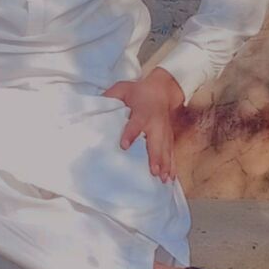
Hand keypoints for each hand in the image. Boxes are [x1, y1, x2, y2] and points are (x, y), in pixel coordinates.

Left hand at [100, 68, 183, 182]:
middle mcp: (155, 123)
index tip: (124, 145)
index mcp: (142, 111)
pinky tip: (170, 178)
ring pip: (165, 149)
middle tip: (153, 171)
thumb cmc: (138, 91)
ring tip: (163, 179)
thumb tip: (96, 106)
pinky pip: (171, 152)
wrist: (162, 89)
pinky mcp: (169, 136)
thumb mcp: (122, 89)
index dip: (130, 134)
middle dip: (155, 156)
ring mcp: (164, 131)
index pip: (135, 123)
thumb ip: (110, 97)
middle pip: (156, 141)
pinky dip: (172, 165)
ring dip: (165, 164)